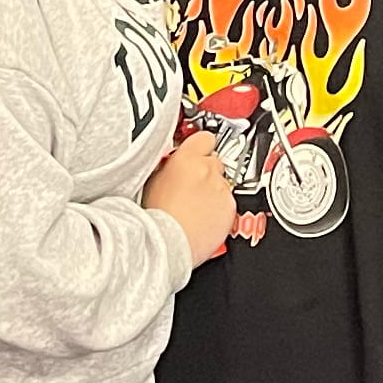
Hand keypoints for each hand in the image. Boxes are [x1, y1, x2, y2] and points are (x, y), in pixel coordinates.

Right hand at [143, 128, 238, 266]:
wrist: (168, 244)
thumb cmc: (156, 218)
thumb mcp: (152, 181)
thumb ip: (168, 165)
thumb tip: (173, 161)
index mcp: (187, 159)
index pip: (204, 137)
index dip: (200, 146)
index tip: (198, 151)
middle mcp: (208, 171)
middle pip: (214, 160)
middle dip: (205, 171)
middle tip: (190, 186)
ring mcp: (221, 190)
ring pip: (222, 182)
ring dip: (212, 190)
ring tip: (194, 205)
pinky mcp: (230, 208)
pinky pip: (228, 201)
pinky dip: (219, 207)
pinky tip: (203, 216)